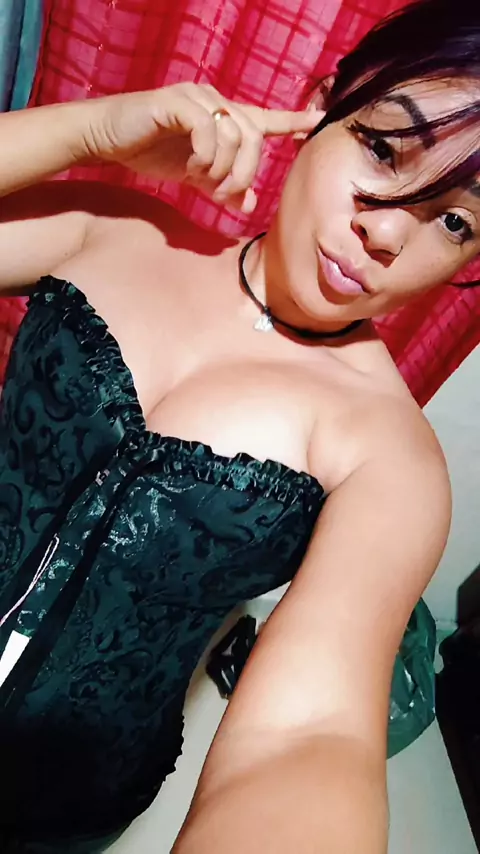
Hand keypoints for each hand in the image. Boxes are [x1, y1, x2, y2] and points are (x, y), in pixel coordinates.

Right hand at [81, 83, 323, 211]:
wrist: (109, 139)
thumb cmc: (152, 152)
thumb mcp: (195, 177)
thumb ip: (222, 189)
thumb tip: (250, 205)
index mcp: (223, 118)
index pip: (265, 118)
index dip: (292, 120)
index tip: (318, 120)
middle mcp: (215, 102)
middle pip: (253, 136)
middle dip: (244, 172)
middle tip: (223, 194)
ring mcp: (197, 99)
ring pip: (233, 134)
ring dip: (222, 168)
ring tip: (203, 181)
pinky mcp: (176, 103)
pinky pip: (207, 128)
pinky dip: (204, 155)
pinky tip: (190, 167)